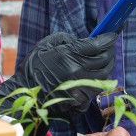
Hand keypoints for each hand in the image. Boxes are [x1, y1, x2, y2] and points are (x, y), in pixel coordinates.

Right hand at [0, 32, 116, 115]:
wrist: (23, 95)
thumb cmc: (33, 67)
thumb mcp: (46, 45)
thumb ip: (66, 39)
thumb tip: (82, 41)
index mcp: (69, 56)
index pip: (98, 45)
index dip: (108, 38)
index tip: (112, 34)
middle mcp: (78, 73)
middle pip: (105, 61)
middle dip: (109, 52)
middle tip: (108, 47)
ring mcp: (80, 89)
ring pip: (105, 76)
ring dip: (107, 67)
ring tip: (103, 61)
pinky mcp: (79, 102)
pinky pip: (96, 90)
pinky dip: (99, 81)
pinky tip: (94, 76)